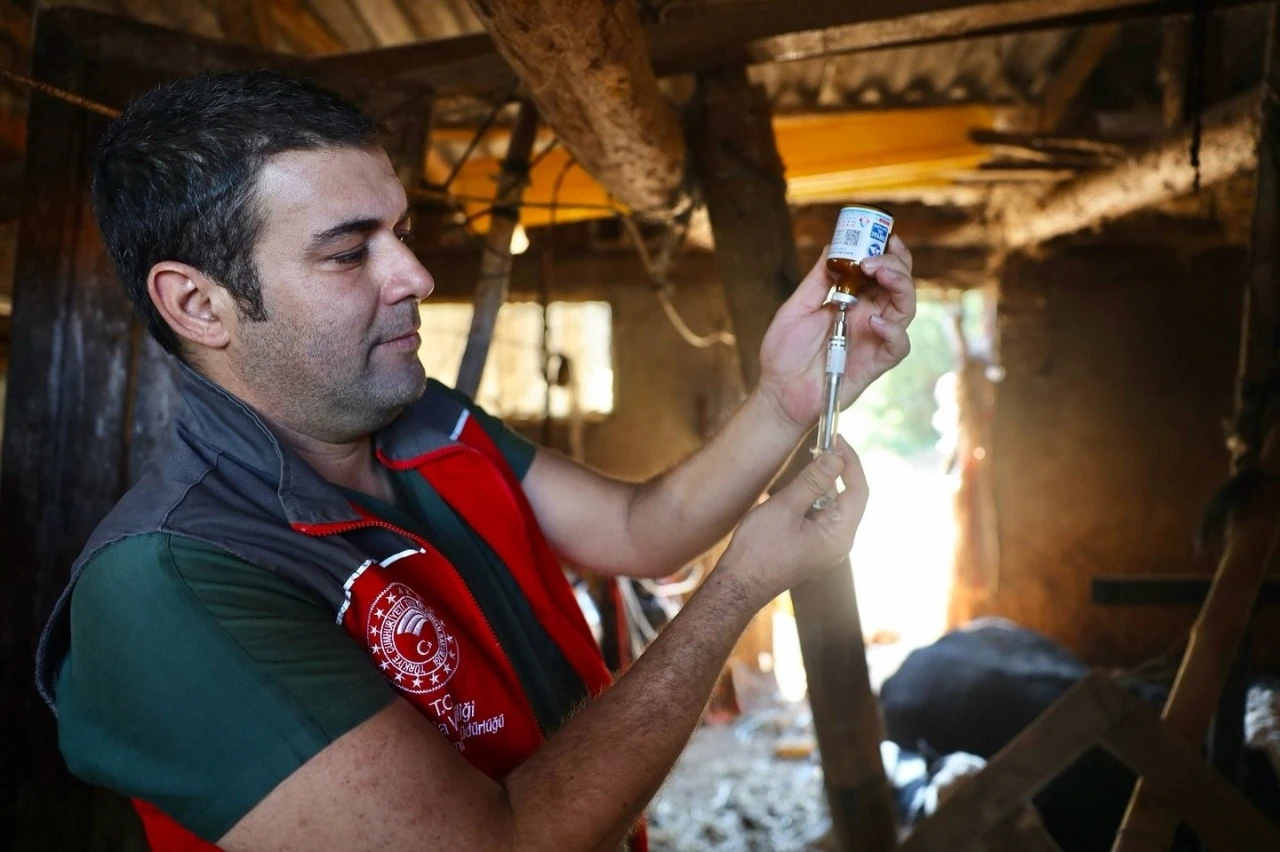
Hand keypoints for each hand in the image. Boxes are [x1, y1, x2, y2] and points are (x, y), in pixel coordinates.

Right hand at [718, 437, 868, 608]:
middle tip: (818, 447)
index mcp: (839, 536)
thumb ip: (813, 481)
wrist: (738, 584)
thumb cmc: (759, 550)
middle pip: (847, 497)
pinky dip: (809, 500)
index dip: (851, 462)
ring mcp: (825, 547)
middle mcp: (839, 543)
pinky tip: (791, 494)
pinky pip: (818, 516)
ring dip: (817, 485)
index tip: (838, 439)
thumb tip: (836, 457)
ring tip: (799, 470)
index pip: (858, 491)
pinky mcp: (812, 547)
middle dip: (833, 471)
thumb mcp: (786, 508)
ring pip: (830, 506)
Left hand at [758, 235, 915, 429]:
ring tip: (879, 273)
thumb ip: (818, 280)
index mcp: (853, 300)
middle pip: (899, 284)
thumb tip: (833, 247)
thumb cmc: (785, 353)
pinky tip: (874, 321)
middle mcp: (869, 316)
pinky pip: (899, 345)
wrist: (778, 392)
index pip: (881, 271)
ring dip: (899, 285)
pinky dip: (893, 330)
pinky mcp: (875, 362)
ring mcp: (874, 338)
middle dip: (895, 264)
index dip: (888, 252)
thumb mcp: (797, 307)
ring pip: (906, 308)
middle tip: (874, 258)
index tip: (885, 235)